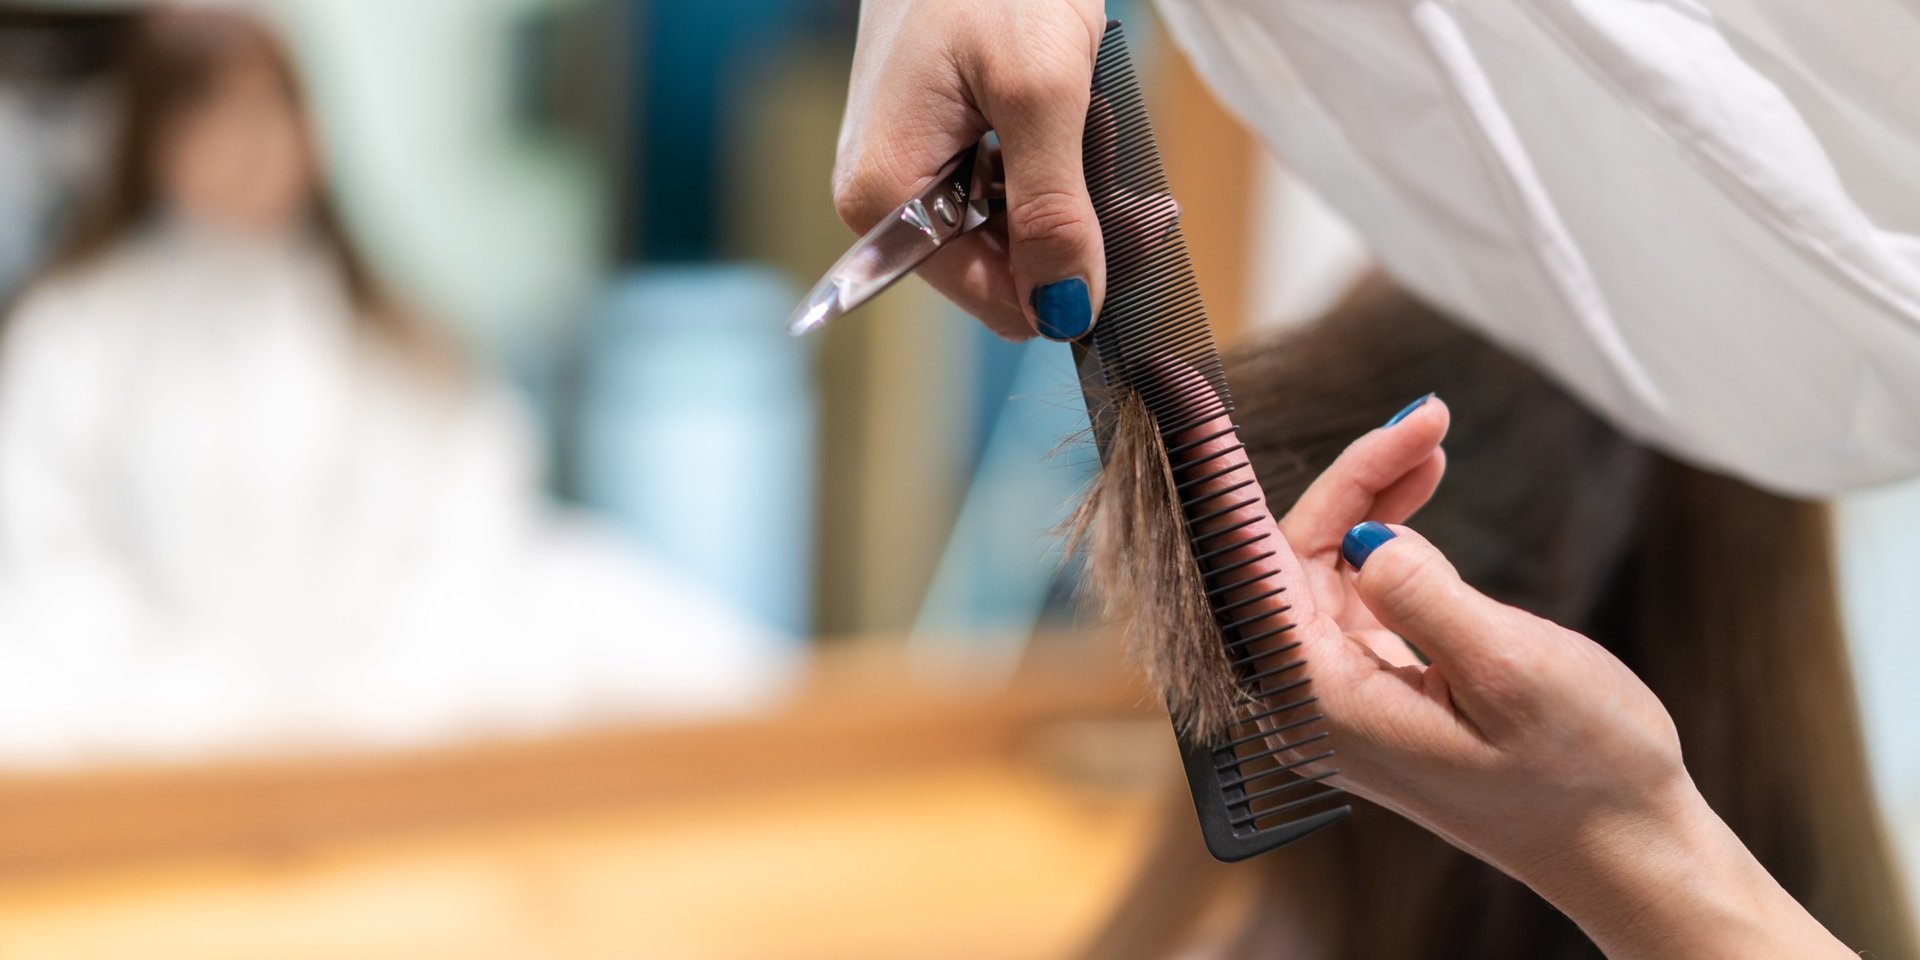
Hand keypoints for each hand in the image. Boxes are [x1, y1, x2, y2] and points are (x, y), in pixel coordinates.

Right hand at [833, 0, 1106, 340]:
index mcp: (884, 199)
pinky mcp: (935, 143)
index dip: (1072, 280)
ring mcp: (908, 171)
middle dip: (1076, 229)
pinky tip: (1070, 117)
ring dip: (1071, 194)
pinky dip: (1053, 165)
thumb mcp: (1040, 93)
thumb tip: (1068, 312)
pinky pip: (1005, 190)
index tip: (1140, 227)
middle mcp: (883, 199)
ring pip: (1013, 233)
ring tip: (1090, 121)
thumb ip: (1054, 211)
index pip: (995, 301)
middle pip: (1005, 270)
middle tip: (1126, 169)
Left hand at [1171, 396, 1854, 957]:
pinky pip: (1352, 589)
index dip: (1227, 488)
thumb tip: (1364, 536)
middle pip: (1287, 558)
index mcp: (1322, 704)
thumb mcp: (1514, 672)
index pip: (1250, 574)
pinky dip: (1384, 533)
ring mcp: (1340, 695)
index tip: (1205, 411)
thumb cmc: (1585, 772)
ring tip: (1433, 440)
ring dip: (1370, 496)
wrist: (1628, 848)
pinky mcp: (1374, 686)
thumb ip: (1427, 597)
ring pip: (1322, 565)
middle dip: (1350, 478)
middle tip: (1428, 419)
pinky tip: (1419, 491)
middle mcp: (1311, 703)